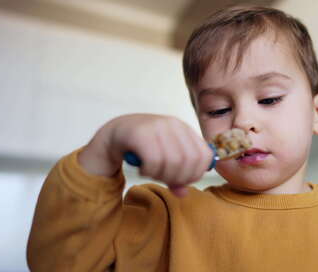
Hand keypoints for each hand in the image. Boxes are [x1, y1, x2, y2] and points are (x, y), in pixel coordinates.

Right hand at [78, 114, 212, 196]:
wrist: (113, 134)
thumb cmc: (142, 148)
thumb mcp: (164, 160)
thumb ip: (176, 176)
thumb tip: (183, 193)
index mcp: (184, 128)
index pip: (205, 156)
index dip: (196, 174)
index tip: (182, 181)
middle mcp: (173, 124)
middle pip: (189, 161)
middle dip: (178, 177)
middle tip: (163, 179)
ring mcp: (157, 126)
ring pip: (173, 162)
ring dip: (161, 176)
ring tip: (151, 173)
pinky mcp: (140, 133)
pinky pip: (154, 161)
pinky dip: (149, 172)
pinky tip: (143, 170)